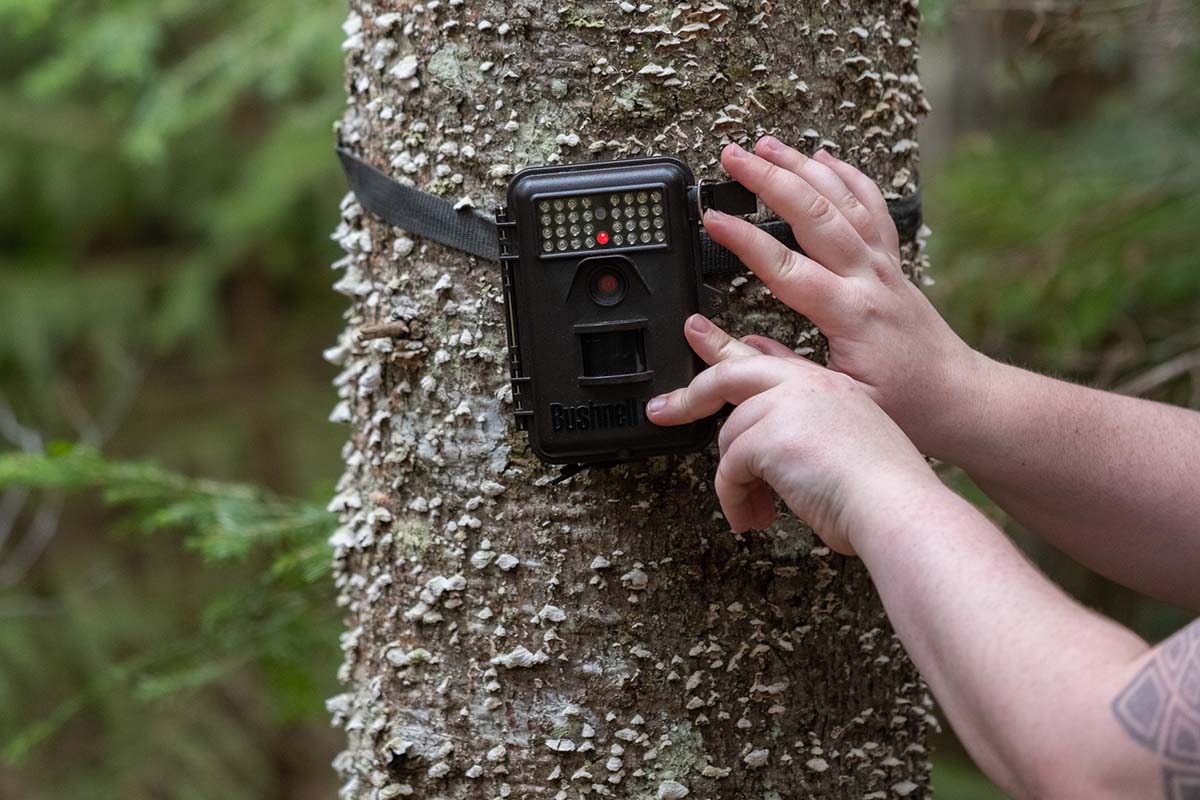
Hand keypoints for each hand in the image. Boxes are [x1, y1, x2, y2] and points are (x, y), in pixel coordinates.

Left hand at [647, 314, 940, 553]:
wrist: (898, 504)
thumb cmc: (885, 490)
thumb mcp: (844, 446)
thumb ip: (803, 430)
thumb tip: (763, 435)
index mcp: (827, 385)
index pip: (769, 357)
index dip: (733, 349)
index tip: (704, 336)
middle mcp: (806, 384)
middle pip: (731, 372)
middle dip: (691, 393)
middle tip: (662, 410)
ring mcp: (786, 402)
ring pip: (730, 437)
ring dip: (736, 482)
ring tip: (756, 511)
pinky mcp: (766, 433)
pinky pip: (729, 469)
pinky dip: (735, 500)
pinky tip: (754, 518)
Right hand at [704, 137, 983, 457]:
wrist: (959, 397)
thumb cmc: (904, 405)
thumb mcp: (837, 399)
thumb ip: (779, 370)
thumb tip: (726, 348)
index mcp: (850, 314)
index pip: (786, 266)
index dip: (745, 239)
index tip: (713, 219)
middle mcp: (869, 279)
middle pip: (815, 214)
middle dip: (770, 179)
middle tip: (732, 158)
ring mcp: (884, 266)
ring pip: (842, 200)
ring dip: (803, 167)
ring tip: (765, 145)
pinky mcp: (892, 263)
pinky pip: (872, 207)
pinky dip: (848, 177)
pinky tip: (826, 159)